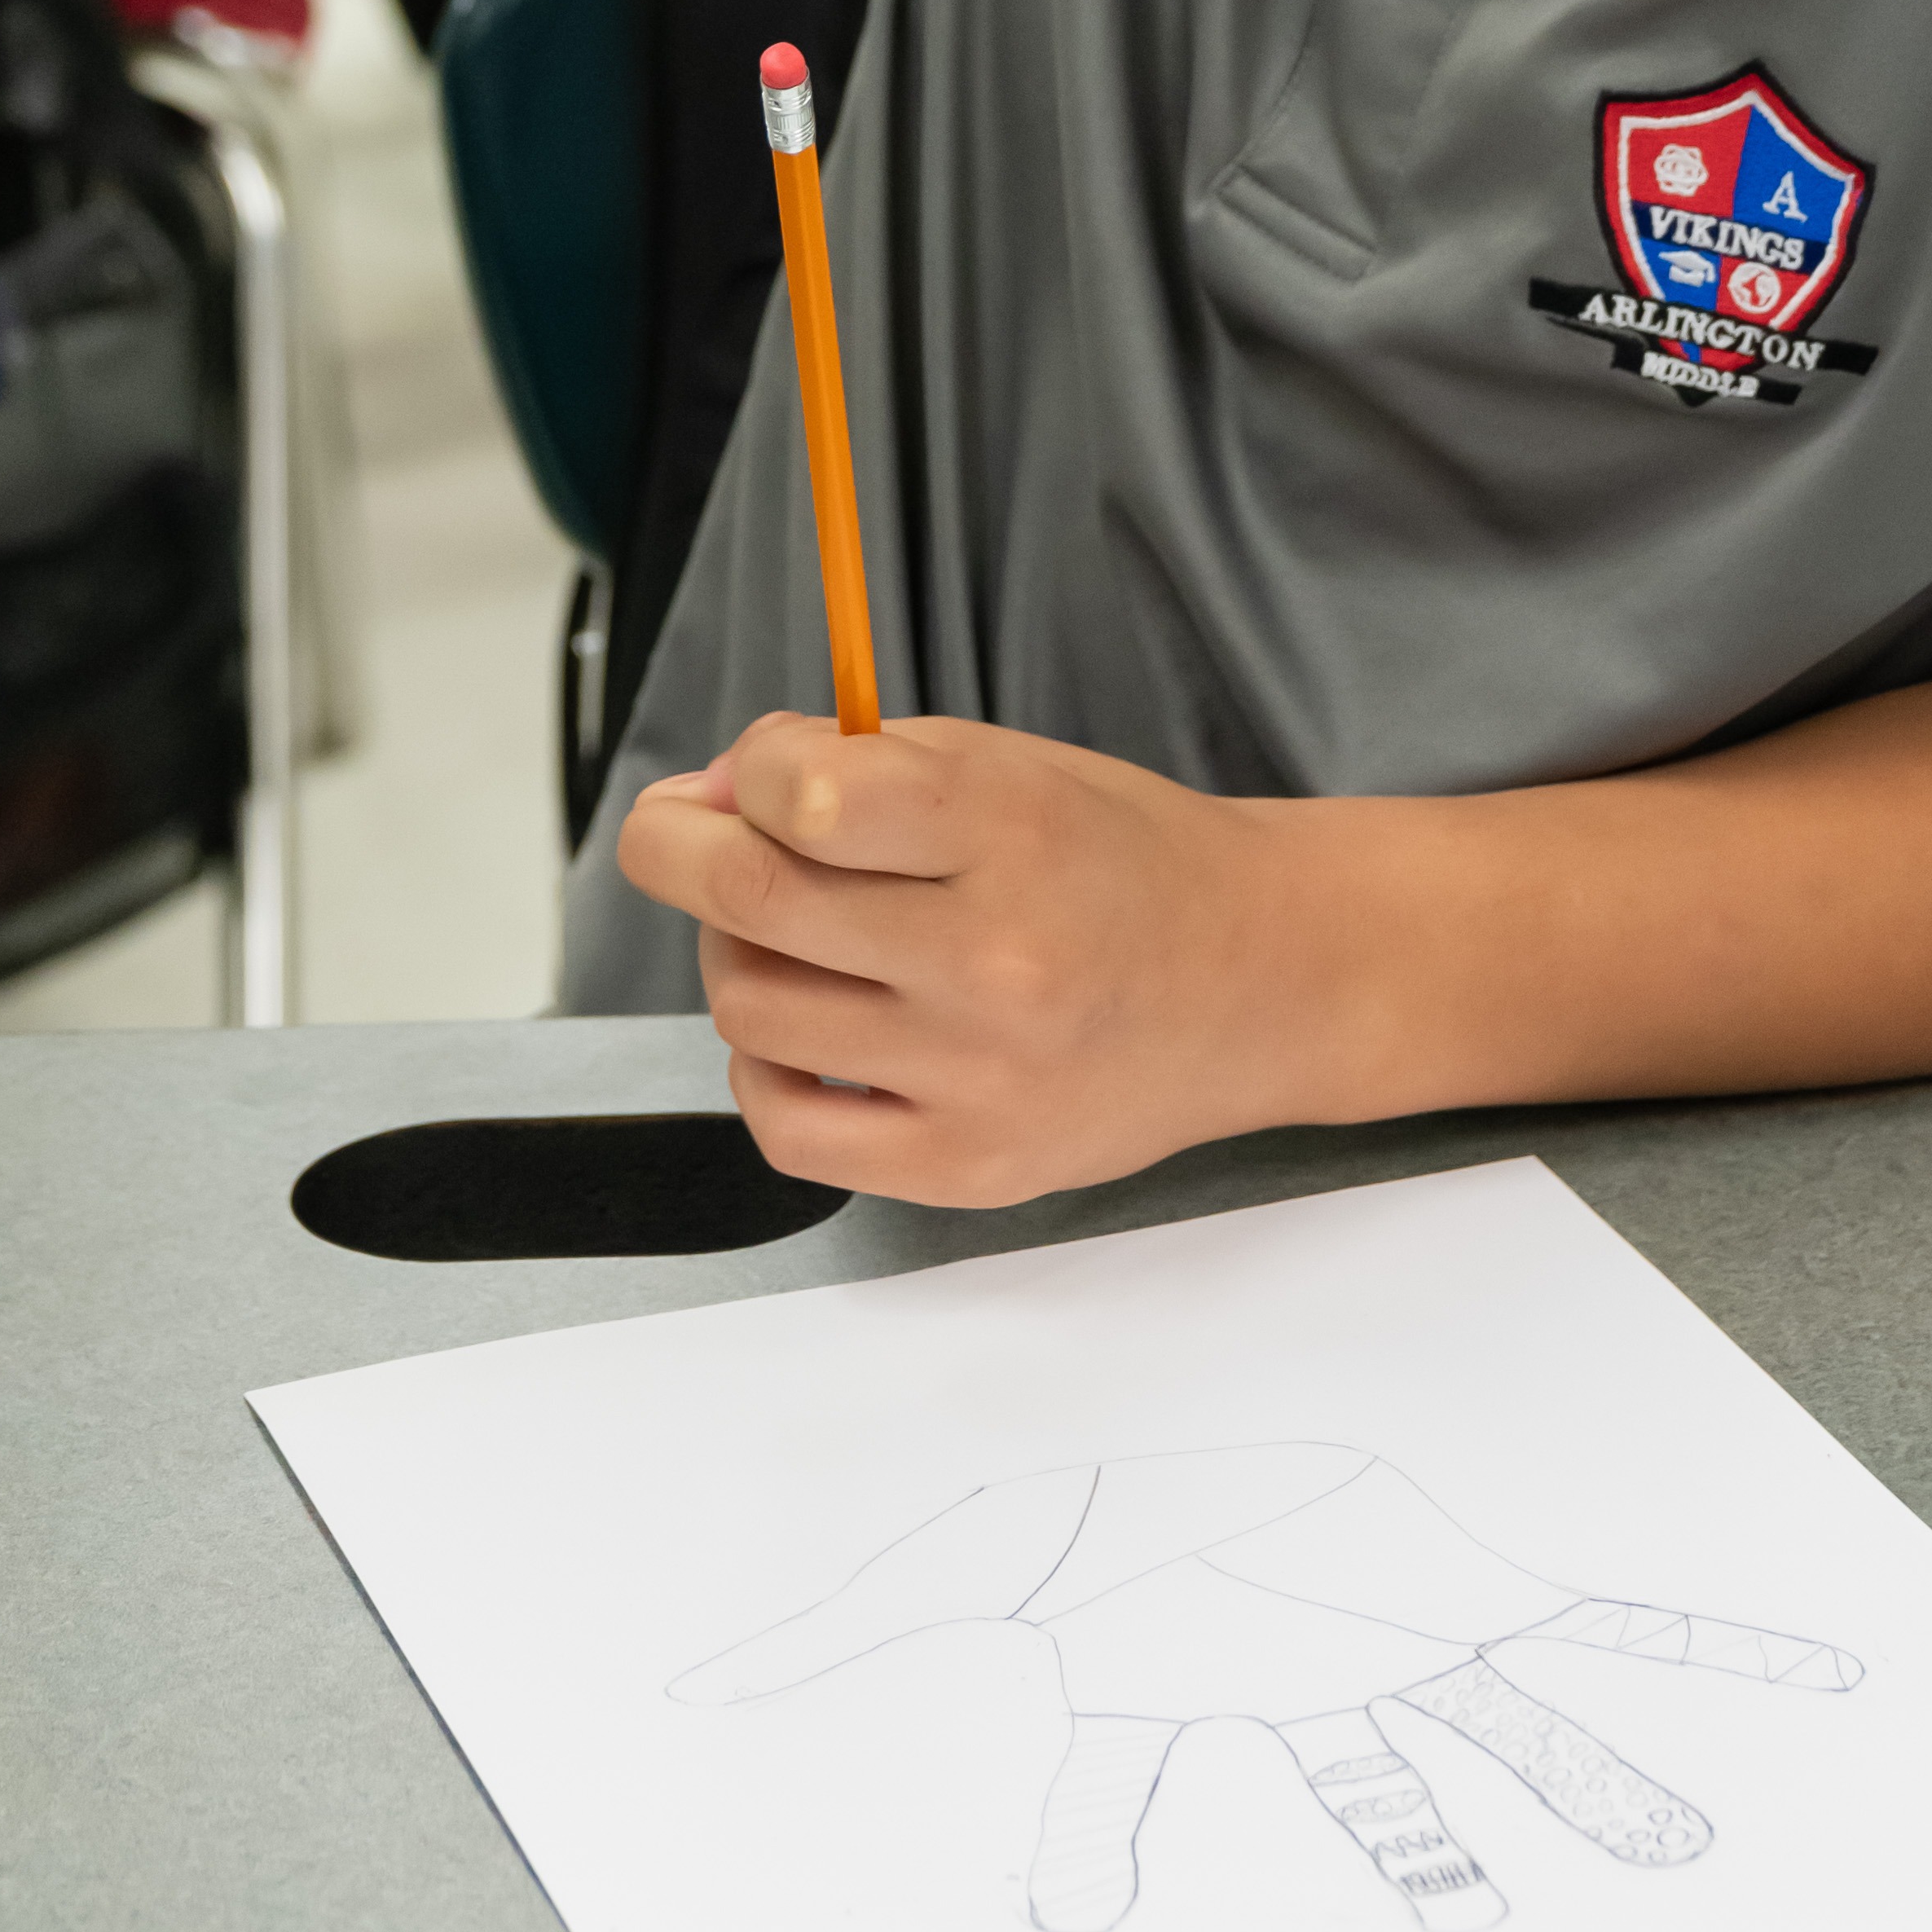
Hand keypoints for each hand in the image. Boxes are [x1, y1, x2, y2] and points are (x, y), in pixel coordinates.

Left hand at [616, 712, 1323, 1209]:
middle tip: (679, 832)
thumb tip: (711, 794)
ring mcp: (978, 1079)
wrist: (1255, 979)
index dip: (744, 775)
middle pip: (752, 900)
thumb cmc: (1119, 860)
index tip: (748, 776)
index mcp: (1012, 832)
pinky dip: (762, 1068)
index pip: (806, 800)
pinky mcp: (966, 1168)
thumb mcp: (1003, 764)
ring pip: (752, 1010)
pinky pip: (788, 1131)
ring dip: (732, 955)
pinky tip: (805, 1029)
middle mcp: (995, 961)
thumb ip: (852, 765)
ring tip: (784, 934)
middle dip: (677, 847)